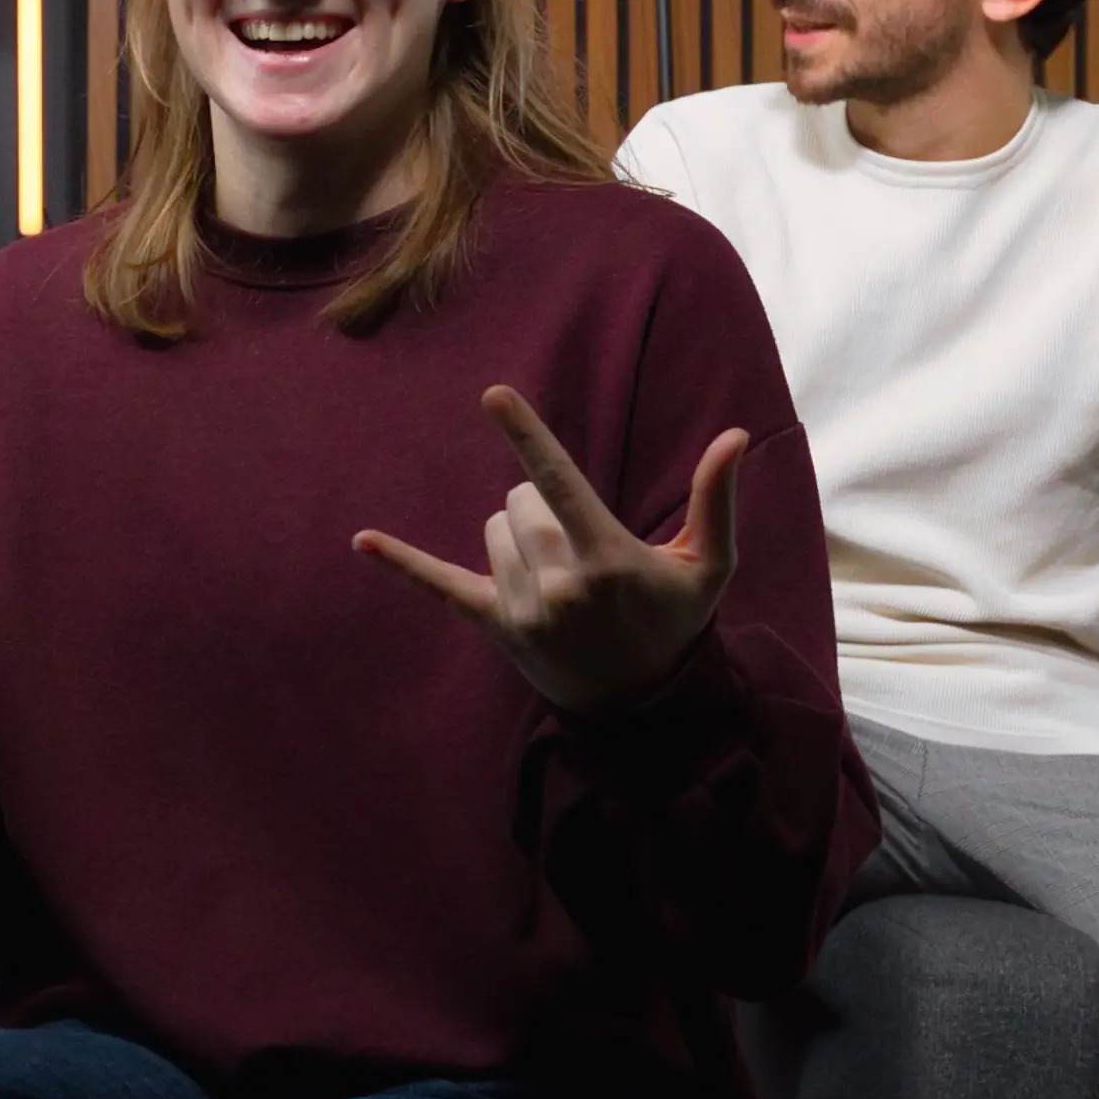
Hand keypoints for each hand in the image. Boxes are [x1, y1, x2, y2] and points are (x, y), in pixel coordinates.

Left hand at [353, 385, 746, 716]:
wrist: (643, 705)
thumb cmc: (675, 621)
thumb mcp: (708, 566)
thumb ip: (715, 500)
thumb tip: (736, 436)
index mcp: (608, 559)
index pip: (560, 483)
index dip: (526, 435)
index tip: (493, 394)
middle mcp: (561, 585)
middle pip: (520, 502)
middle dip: (543, 507)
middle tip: (579, 545)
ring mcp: (525, 610)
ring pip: (493, 532)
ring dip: (519, 537)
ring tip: (560, 574)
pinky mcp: (496, 628)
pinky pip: (440, 585)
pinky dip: (401, 563)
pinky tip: (361, 542)